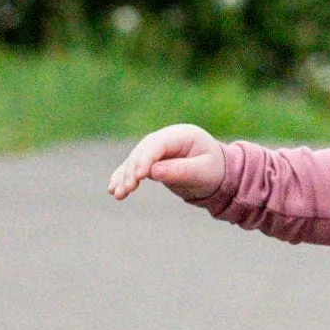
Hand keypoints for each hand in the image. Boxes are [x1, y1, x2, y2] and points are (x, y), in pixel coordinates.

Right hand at [108, 123, 228, 201]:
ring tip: (118, 194)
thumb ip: (181, 170)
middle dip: (132, 170)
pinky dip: (122, 177)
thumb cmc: (213, 170)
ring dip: (124, 176)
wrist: (216, 171)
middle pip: (142, 151)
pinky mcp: (150, 160)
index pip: (158, 144)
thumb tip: (153, 172)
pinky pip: (133, 167)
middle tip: (127, 190)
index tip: (140, 176)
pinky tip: (113, 190)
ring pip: (134, 159)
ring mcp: (156, 148)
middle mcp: (165, 138)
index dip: (146, 159)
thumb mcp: (203, 172)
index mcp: (182, 135)